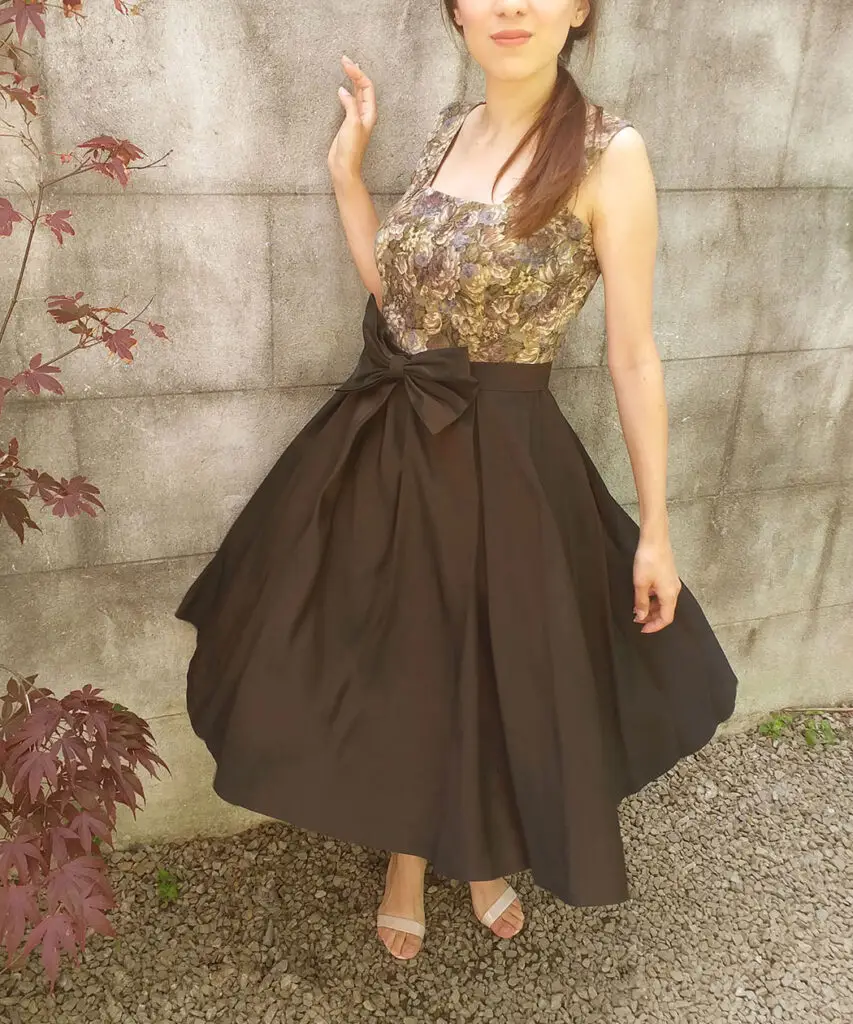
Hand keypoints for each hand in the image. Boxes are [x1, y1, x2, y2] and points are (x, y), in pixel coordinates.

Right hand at [327, 54, 376, 184]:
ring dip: (351, 80)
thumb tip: (344, 90)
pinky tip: (340, 88)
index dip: (357, 73)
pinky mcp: (347, 123)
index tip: (346, 63)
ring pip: (356, 94)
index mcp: (369, 113)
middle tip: (344, 59)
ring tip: (345, 67)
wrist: (343, 167)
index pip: (367, 87)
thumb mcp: (352, 124)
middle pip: (363, 88)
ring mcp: (356, 118)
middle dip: (354, 73)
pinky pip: (348, 102)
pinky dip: (345, 92)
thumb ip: (350, 105)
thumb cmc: (351, 150)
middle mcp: (365, 114)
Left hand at [632, 534, 682, 632]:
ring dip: (651, 608)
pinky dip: (653, 599)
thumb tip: (641, 616)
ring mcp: (672, 583)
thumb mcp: (640, 584)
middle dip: (651, 618)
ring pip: (663, 602)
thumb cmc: (648, 560)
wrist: (655, 540)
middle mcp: (674, 590)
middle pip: (665, 611)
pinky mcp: (668, 576)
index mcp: (669, 595)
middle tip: (636, 620)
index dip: (655, 626)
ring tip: (637, 609)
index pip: (666, 618)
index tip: (642, 629)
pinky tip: (642, 596)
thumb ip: (641, 602)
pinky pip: (662, 593)